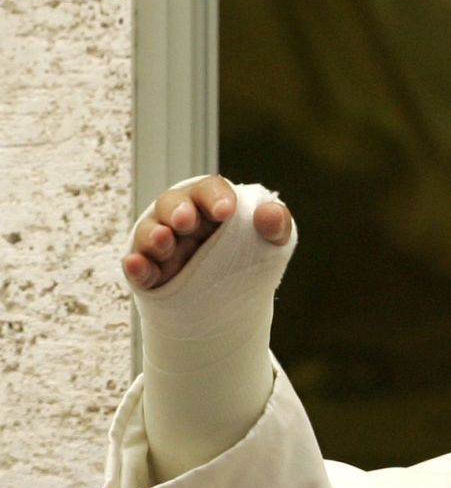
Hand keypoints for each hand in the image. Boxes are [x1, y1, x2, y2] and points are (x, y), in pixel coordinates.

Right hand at [122, 176, 292, 290]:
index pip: (209, 190)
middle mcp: (182, 218)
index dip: (216, 197)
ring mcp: (163, 244)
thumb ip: (276, 226)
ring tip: (165, 241)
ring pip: (151, 232)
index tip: (226, 210)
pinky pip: (138, 266)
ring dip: (155, 236)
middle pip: (173, 204)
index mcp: (211, 205)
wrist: (232, 298)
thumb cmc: (248, 256)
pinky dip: (137, 266)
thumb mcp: (270, 242)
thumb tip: (271, 215)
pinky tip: (137, 267)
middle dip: (178, 210)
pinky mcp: (150, 271)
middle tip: (186, 221)